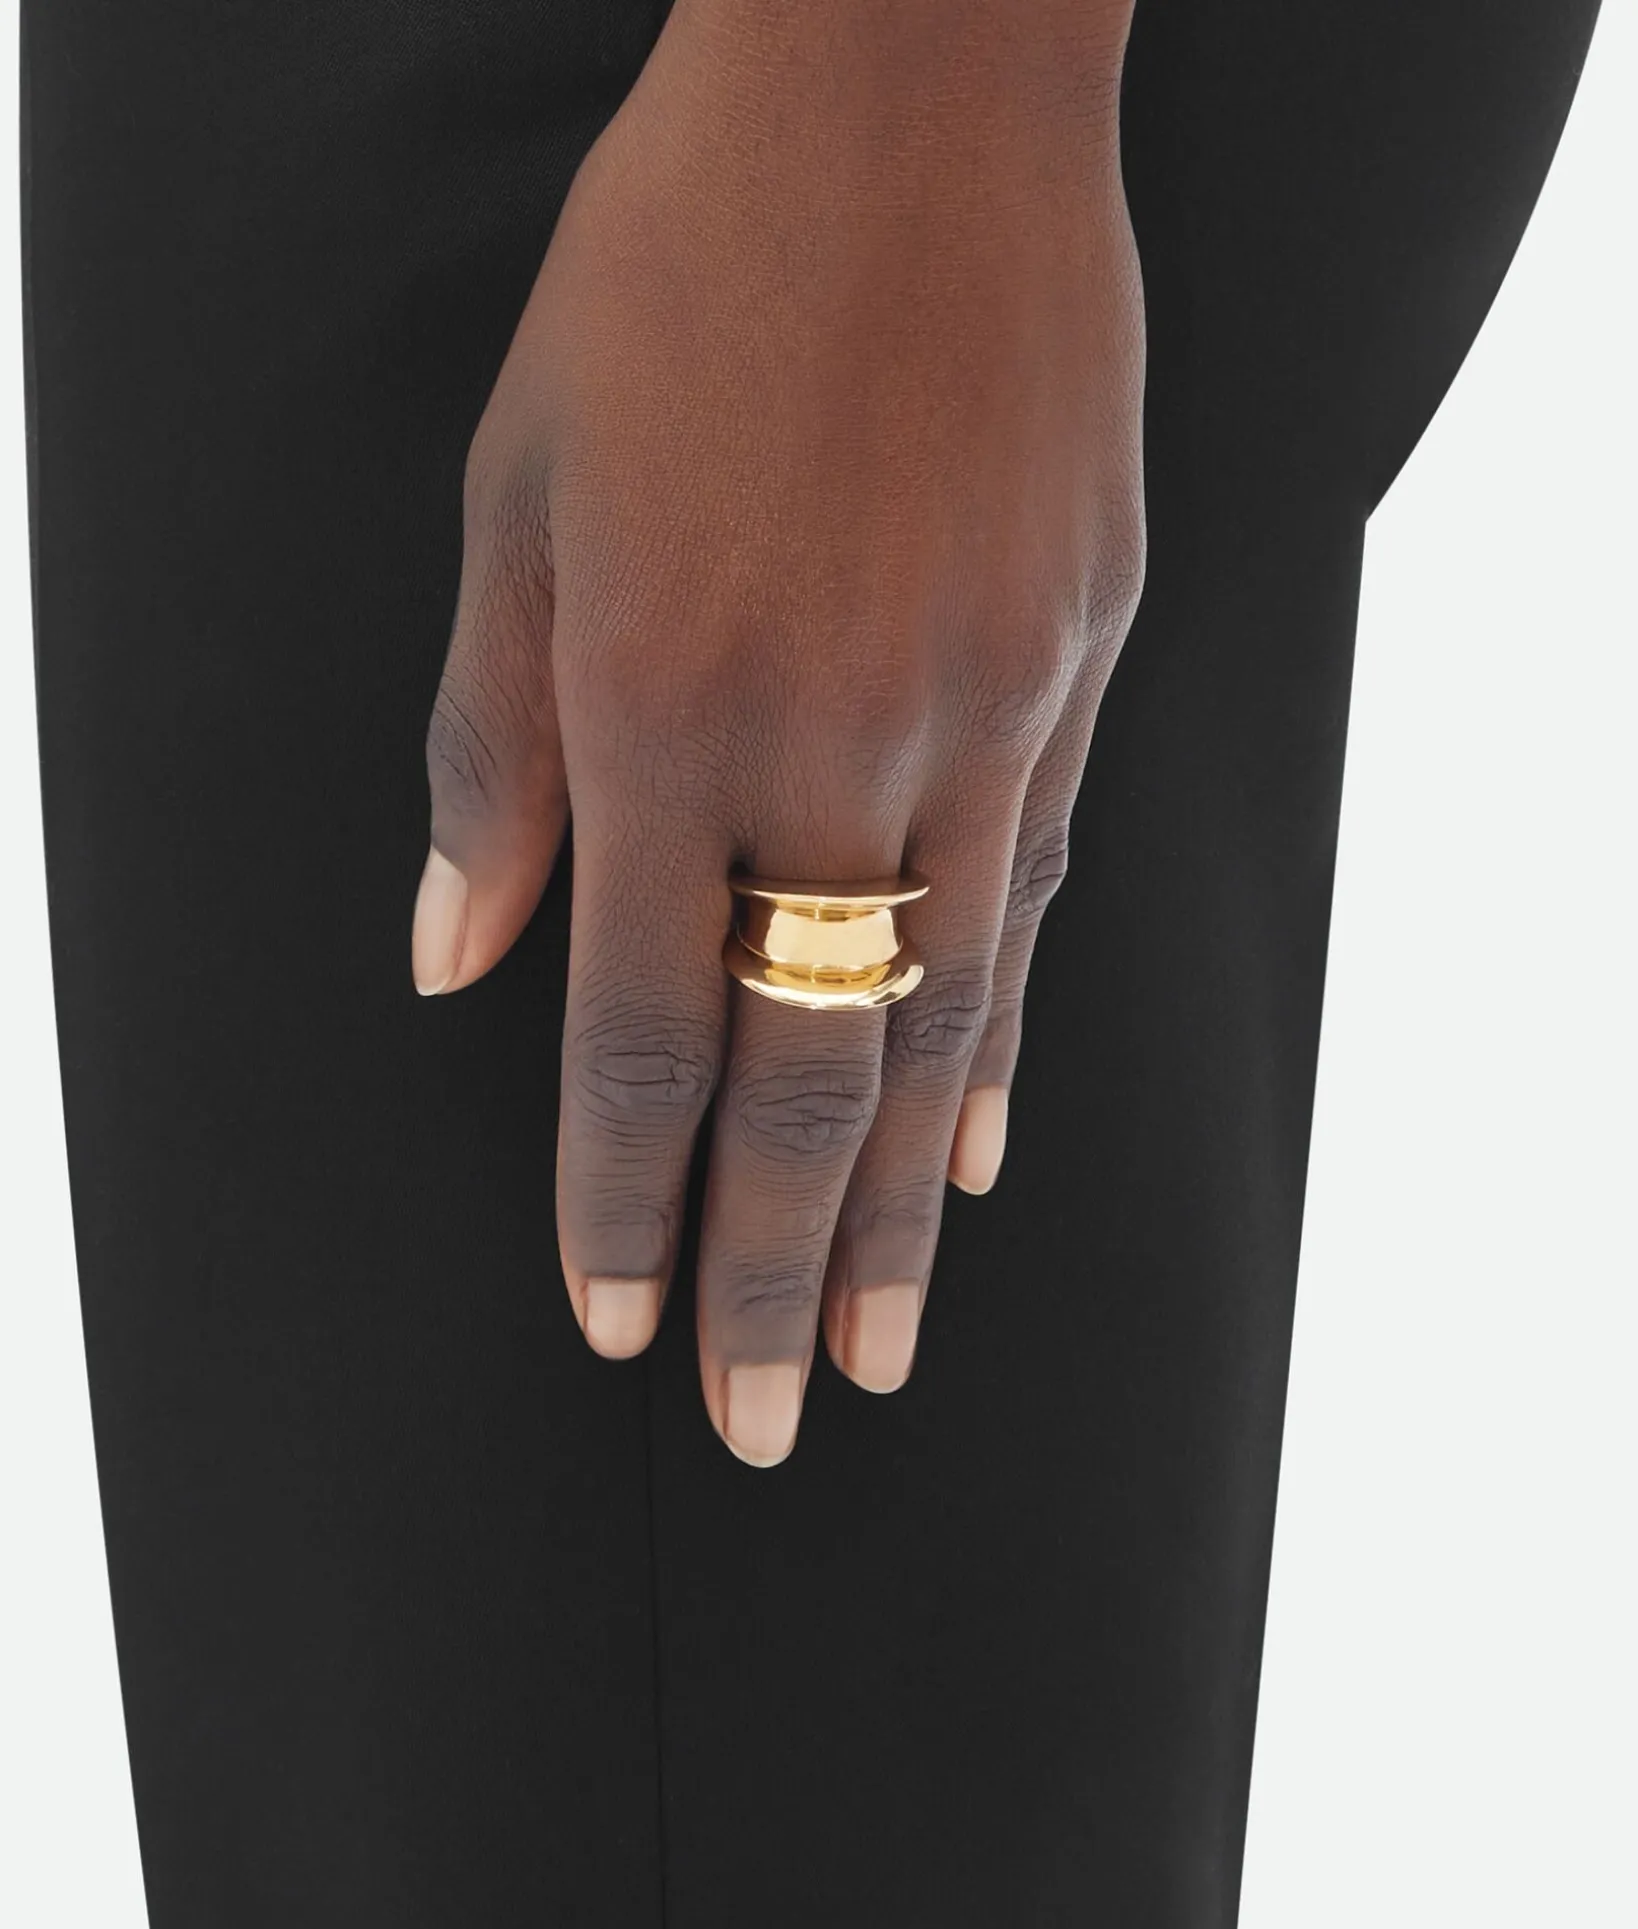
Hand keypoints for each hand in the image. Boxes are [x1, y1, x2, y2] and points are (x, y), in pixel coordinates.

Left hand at [411, 0, 1144, 1463]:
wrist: (909, 98)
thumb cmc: (676, 274)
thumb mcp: (520, 492)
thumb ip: (490, 745)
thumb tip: (451, 953)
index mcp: (658, 706)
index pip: (628, 1029)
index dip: (617, 1200)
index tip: (617, 1326)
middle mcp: (831, 740)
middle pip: (803, 1072)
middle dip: (779, 1269)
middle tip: (779, 1420)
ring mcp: (980, 706)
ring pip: (942, 1016)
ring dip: (909, 1203)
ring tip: (891, 1342)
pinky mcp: (1077, 657)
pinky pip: (1031, 891)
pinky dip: (1000, 1031)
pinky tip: (989, 1137)